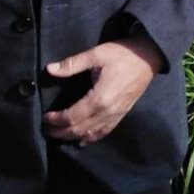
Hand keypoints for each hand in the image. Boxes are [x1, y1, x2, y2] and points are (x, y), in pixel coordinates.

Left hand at [42, 37, 162, 144]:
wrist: (149, 57)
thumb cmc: (123, 54)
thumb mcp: (96, 54)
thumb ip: (73, 64)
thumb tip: (50, 69)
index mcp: (99, 98)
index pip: (72, 116)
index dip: (56, 120)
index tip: (45, 117)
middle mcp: (107, 112)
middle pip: (79, 129)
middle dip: (61, 132)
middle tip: (47, 130)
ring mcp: (116, 115)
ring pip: (91, 133)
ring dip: (73, 136)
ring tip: (59, 136)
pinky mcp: (122, 114)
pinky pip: (105, 131)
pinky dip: (92, 138)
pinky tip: (83, 140)